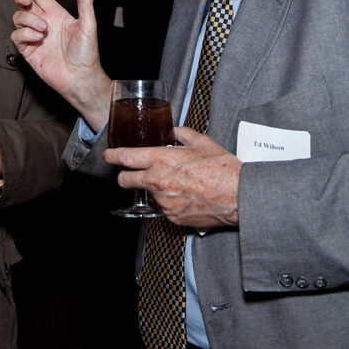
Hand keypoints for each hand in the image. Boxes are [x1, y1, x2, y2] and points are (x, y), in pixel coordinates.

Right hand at [11, 0, 110, 128]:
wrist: (80, 77)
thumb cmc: (87, 53)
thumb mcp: (88, 24)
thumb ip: (84, 1)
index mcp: (57, 14)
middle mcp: (44, 23)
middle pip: (24, 4)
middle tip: (26, 0)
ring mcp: (34, 36)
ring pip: (19, 18)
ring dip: (28, 19)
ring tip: (43, 29)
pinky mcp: (28, 50)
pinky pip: (16, 35)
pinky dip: (25, 34)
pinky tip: (37, 38)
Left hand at [104, 127, 241, 228]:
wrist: (238, 196)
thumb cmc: (223, 169)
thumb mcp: (201, 142)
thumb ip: (181, 134)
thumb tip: (172, 132)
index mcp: (163, 160)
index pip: (126, 158)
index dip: (113, 156)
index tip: (109, 156)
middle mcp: (159, 182)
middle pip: (125, 181)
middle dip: (125, 176)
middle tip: (132, 173)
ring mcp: (164, 202)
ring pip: (146, 195)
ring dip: (154, 189)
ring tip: (176, 184)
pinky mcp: (172, 217)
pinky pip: (162, 208)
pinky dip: (169, 202)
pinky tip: (185, 196)